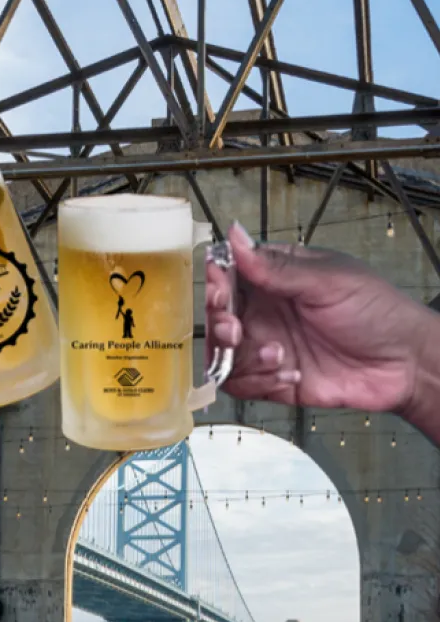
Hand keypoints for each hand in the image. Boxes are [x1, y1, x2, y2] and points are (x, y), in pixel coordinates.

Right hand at [206, 223, 431, 414]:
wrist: (404, 364)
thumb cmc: (377, 312)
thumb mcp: (327, 281)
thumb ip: (277, 267)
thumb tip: (236, 237)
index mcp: (278, 277)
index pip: (231, 273)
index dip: (218, 280)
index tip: (220, 288)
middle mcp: (268, 311)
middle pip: (219, 315)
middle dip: (221, 323)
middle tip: (235, 328)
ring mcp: (269, 346)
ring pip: (223, 354)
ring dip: (241, 357)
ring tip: (275, 355)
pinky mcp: (274, 380)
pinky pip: (242, 384)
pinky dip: (257, 382)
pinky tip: (289, 373)